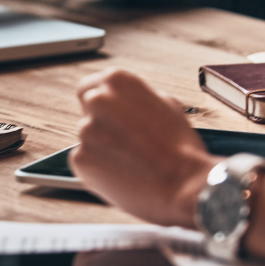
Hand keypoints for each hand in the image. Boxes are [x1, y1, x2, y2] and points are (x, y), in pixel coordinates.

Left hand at [70, 69, 214, 226]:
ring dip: (102, 148)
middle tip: (124, 142)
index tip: (108, 116)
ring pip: (88, 138)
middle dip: (101, 125)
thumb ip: (136, 99)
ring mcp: (85, 129)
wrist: (184, 184)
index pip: (89, 87)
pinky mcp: (80, 158)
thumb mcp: (166, 105)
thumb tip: (123, 102)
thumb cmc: (181, 147)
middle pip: (87, 111)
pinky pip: (85, 162)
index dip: (101, 105)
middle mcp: (97, 100)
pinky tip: (122, 174)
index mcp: (117, 81)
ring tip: (131, 162)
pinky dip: (98, 168)